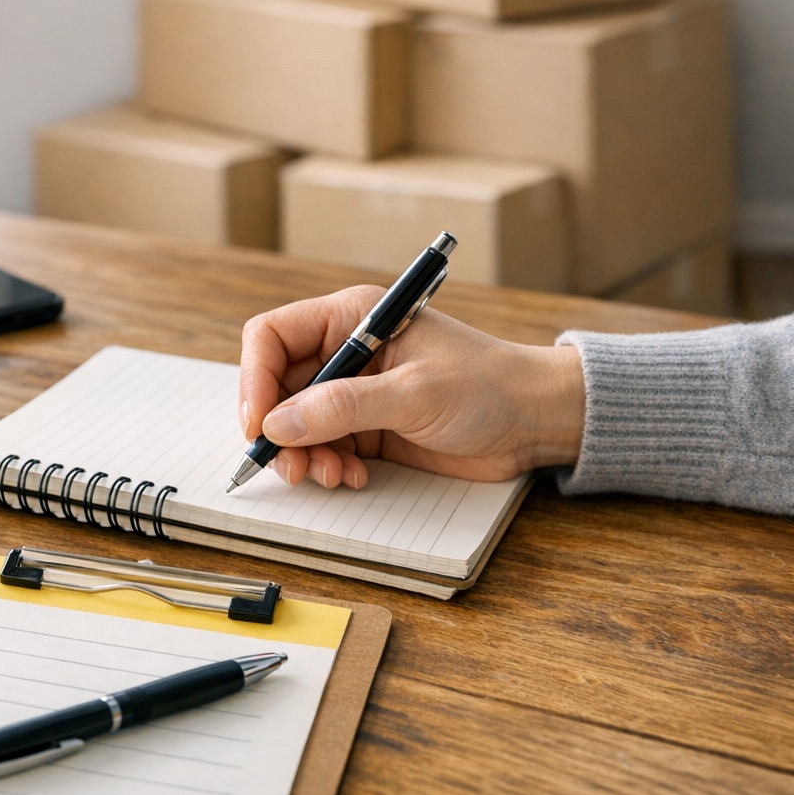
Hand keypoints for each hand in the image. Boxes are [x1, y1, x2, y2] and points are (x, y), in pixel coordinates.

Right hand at [238, 286, 584, 489]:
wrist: (537, 421)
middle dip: (279, 430)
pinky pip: (322, 447)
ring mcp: (354, 391)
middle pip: (276, 386)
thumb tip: (278, 426)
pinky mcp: (366, 427)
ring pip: (295, 423)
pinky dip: (327, 466)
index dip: (255, 379)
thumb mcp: (415, 394)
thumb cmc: (489, 387)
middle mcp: (345, 351)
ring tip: (330, 475)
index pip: (272, 337)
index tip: (259, 426)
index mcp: (352, 317)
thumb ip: (343, 407)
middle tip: (292, 466)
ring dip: (302, 455)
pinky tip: (353, 477)